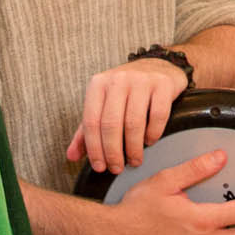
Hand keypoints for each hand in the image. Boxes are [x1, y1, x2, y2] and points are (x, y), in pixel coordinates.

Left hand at [67, 56, 191, 173]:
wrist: (157, 66)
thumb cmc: (126, 91)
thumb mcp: (102, 105)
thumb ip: (86, 131)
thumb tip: (71, 156)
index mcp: (98, 84)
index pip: (91, 121)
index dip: (94, 148)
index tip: (100, 167)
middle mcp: (118, 80)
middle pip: (111, 124)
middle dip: (113, 152)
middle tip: (117, 168)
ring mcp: (141, 80)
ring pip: (134, 122)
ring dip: (133, 148)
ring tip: (134, 160)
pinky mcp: (163, 84)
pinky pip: (157, 115)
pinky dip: (153, 134)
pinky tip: (149, 142)